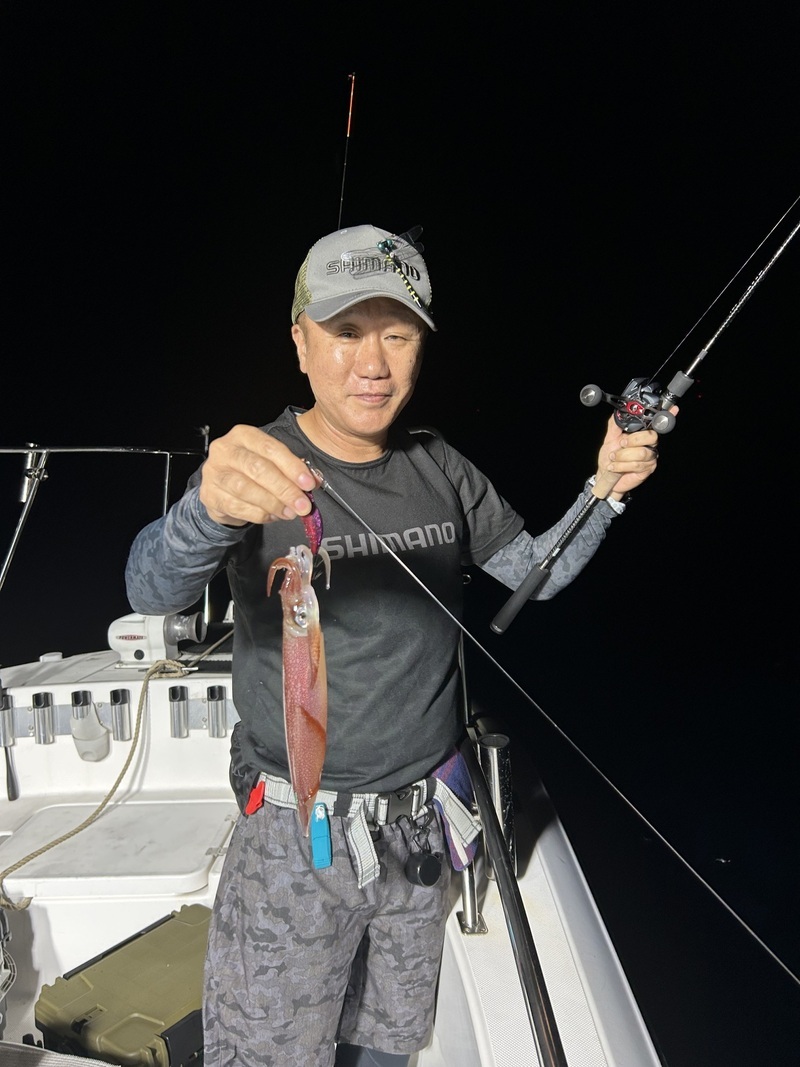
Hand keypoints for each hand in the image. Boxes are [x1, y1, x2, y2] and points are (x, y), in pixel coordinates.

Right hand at [198, 425, 317, 526]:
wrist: (221, 487)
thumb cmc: (250, 470)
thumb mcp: (270, 461)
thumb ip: (290, 469)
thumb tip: (312, 482)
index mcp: (243, 435)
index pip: (270, 448)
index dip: (292, 466)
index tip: (308, 483)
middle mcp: (225, 450)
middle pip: (257, 468)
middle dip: (284, 488)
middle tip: (302, 505)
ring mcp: (213, 473)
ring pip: (246, 489)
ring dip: (273, 504)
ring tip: (290, 513)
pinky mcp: (209, 495)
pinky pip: (237, 507)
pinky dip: (259, 514)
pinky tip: (272, 516)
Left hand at [592, 409, 676, 500]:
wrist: (606, 475)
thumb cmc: (610, 457)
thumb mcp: (610, 438)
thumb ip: (615, 425)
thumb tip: (619, 412)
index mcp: (642, 433)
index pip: (656, 423)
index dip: (666, 416)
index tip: (674, 409)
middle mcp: (650, 444)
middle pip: (652, 436)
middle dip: (633, 440)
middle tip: (621, 443)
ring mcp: (650, 456)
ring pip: (642, 452)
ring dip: (623, 456)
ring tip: (613, 458)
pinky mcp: (648, 469)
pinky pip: (638, 465)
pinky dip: (622, 465)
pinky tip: (614, 467)